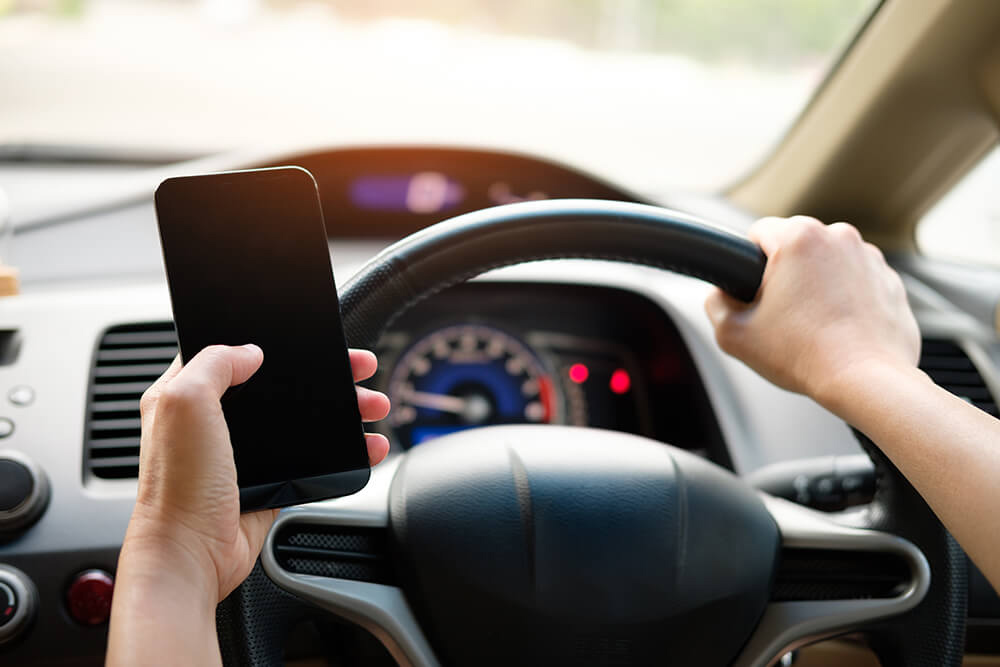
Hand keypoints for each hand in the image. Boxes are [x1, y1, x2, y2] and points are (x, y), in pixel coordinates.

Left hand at [122, 345, 389, 602]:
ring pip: (305, 420)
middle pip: (282, 385)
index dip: (272, 340)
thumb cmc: (176, 486)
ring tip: (374, 406)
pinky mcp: (269, 482)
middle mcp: (216, 421)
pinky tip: (367, 446)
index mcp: (186, 394)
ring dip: (343, 411)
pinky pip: (314, 458)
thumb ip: (214, 363)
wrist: (191, 554)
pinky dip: (345, 451)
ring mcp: (245, 452)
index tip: (309, 337)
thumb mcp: (184, 403)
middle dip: (326, 376)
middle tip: (358, 368)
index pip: (232, 352)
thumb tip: (250, 351)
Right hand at [704, 216, 919, 407]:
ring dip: (817, 285)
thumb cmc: (804, 355)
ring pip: (828, 264)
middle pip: (796, 247)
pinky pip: (857, 282)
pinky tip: (838, 330)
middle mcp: (840, 237)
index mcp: (799, 237)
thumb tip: (722, 294)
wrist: (865, 382)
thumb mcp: (732, 333)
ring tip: (813, 325)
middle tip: (781, 314)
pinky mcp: (891, 282)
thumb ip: (715, 302)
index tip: (754, 292)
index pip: (758, 233)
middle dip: (786, 274)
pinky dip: (846, 300)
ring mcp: (871, 258)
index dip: (747, 265)